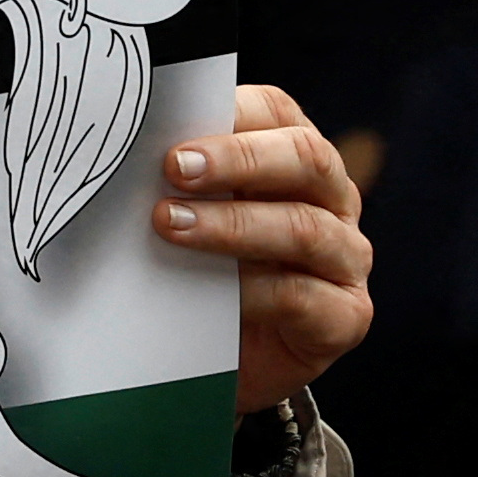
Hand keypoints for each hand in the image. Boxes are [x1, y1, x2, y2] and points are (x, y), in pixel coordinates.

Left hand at [154, 80, 369, 410]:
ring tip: (171, 225)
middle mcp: (332, 199)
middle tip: (175, 168)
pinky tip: (213, 294)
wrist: (218, 364)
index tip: (173, 127)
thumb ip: (181, 181)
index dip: (230, 113)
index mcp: (295, 156)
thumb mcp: (192, 215)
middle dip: (238, 159)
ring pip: (304, 227)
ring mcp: (346, 258)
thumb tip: (131, 148)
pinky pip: (302, 296)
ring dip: (233, 225)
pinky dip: (252, 292)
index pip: (276, 112)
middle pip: (306, 158)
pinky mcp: (346, 316)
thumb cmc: (203, 274)